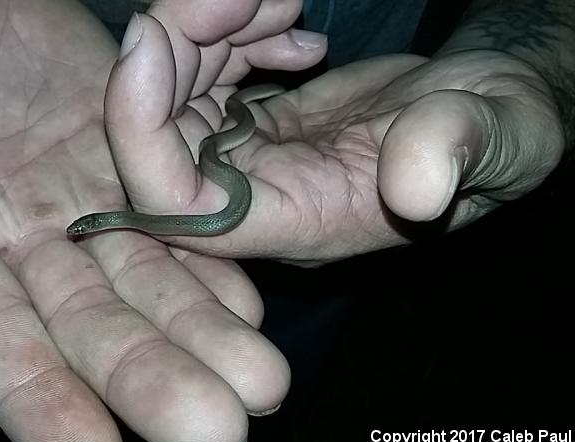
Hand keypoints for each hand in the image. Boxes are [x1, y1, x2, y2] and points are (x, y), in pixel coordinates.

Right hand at [0, 0, 291, 441]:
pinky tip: (251, 309)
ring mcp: (85, 207)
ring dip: (202, 341)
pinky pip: (180, 230)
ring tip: (259, 390)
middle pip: (89, 329)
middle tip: (215, 436)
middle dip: (150, 383)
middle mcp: (21, 239)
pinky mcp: (136, 170)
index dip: (35, 400)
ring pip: (148, 289)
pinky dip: (217, 271)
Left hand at [106, 14, 563, 265]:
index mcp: (301, 220)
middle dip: (175, 51)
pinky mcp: (256, 123)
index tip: (150, 36)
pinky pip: (205, 77)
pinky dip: (227, 33)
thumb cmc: (501, 130)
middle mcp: (260, 196)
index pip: (179, 205)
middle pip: (161, 138)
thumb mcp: (499, 136)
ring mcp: (252, 158)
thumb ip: (456, 153)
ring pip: (176, 98)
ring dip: (204, 31)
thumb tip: (418, 187)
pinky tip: (281, 18)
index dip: (141, 127)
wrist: (491, 108)